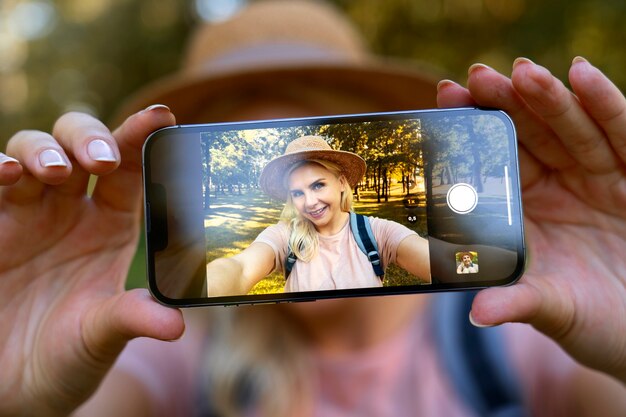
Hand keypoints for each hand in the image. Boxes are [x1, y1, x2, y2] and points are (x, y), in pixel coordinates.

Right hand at [0, 107, 184, 415]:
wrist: (14, 385)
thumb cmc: (67, 356)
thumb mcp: (102, 335)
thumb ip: (134, 318)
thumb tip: (177, 323)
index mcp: (113, 225)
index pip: (131, 169)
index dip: (143, 138)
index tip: (162, 116)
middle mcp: (73, 210)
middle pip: (81, 146)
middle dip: (89, 139)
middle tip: (100, 161)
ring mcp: (28, 214)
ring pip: (32, 150)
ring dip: (42, 150)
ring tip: (50, 173)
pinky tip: (5, 175)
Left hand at [437, 57, 625, 381]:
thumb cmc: (591, 318)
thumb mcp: (551, 307)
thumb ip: (516, 301)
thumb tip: (478, 314)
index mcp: (524, 209)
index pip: (494, 160)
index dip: (473, 129)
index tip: (447, 99)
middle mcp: (557, 185)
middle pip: (529, 135)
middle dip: (504, 104)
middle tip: (477, 77)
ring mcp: (597, 177)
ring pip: (571, 129)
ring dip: (548, 99)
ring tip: (523, 72)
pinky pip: (621, 135)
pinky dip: (606, 104)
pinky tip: (583, 74)